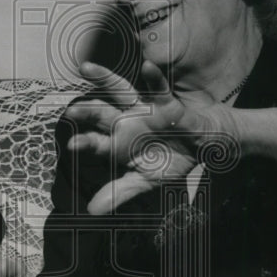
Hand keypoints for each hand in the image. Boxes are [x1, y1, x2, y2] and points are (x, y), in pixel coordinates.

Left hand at [66, 60, 235, 213]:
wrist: (204, 149)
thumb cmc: (172, 162)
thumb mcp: (147, 181)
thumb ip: (120, 192)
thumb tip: (92, 210)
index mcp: (119, 143)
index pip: (96, 142)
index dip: (85, 143)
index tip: (72, 145)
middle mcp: (126, 122)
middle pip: (100, 113)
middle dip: (86, 111)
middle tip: (71, 111)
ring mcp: (144, 109)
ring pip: (121, 91)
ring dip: (104, 79)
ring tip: (87, 68)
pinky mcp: (167, 102)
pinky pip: (159, 88)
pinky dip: (154, 77)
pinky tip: (147, 66)